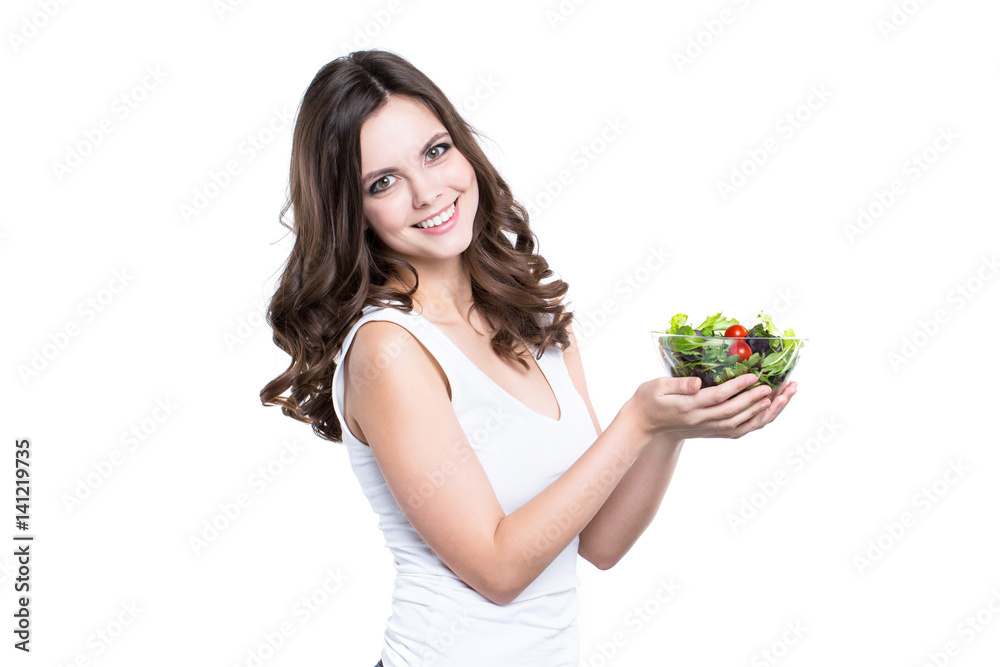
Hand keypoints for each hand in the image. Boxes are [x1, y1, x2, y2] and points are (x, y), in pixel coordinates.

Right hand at [626, 374, 797, 440]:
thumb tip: (697, 383)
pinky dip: (755, 422)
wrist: (644, 424)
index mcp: (687, 407)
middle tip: (776, 387)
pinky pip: (738, 430)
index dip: (737, 387)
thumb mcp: (656, 386)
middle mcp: (700, 420)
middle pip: (734, 412)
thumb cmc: (649, 399)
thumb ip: (678, 384)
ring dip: (762, 412)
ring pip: (740, 423)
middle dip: (757, 400)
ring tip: (781, 398)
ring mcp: (707, 428)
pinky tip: (767, 411)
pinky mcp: (711, 431)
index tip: (754, 377)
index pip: (718, 397)